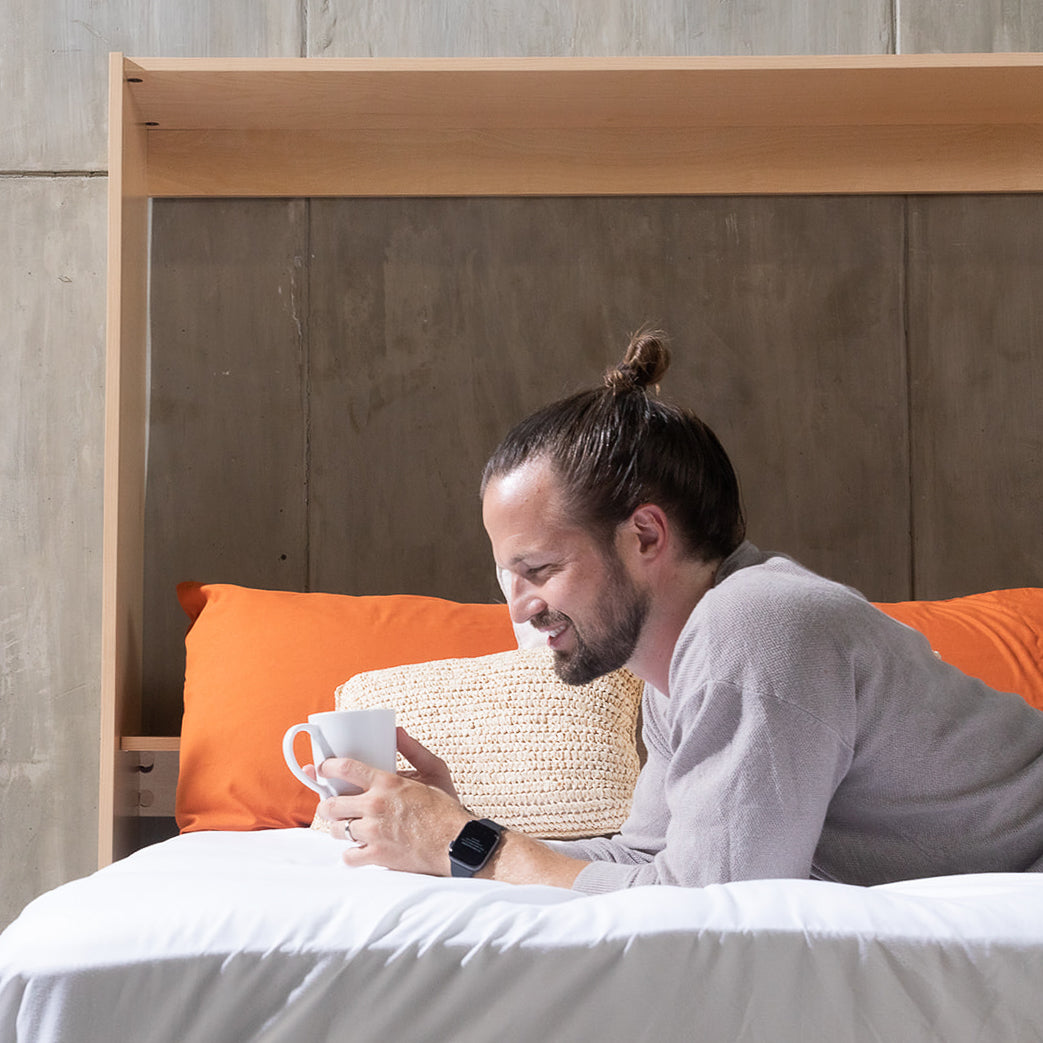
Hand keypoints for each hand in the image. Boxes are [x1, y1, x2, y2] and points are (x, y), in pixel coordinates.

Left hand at [312, 733, 469, 875]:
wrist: (456, 843)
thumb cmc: (446, 807)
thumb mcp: (435, 770)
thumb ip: (413, 749)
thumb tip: (396, 731)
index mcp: (387, 782)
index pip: (345, 768)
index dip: (327, 767)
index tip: (322, 769)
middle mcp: (375, 806)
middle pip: (331, 804)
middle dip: (326, 803)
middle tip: (330, 804)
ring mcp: (373, 833)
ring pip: (337, 830)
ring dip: (339, 827)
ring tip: (347, 825)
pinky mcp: (377, 856)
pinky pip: (348, 856)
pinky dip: (350, 853)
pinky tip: (358, 848)